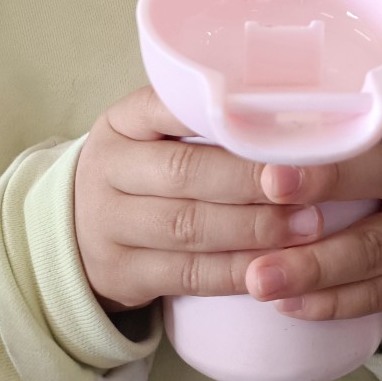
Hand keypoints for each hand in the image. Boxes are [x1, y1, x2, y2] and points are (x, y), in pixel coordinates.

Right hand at [74, 87, 322, 312]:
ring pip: (187, 226)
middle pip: (183, 171)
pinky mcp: (122, 274)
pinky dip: (235, 272)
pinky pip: (186, 275)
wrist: (77, 229)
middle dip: (249, 179)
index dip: (225, 117)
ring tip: (304, 226)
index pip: (169, 105)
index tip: (279, 126)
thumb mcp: (151, 134)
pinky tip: (272, 266)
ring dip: (253, 228)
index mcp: (122, 121)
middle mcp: (109, 167)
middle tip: (304, 184)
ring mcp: (108, 224)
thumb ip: (199, 121)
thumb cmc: (142, 170)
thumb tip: (287, 115)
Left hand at [245, 88, 381, 320]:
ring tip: (260, 278)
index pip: (380, 121)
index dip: (332, 139)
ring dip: (313, 268)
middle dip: (321, 191)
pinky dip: (331, 303)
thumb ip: (345, 106)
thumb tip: (262, 88)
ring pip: (374, 252)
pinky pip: (378, 295)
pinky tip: (288, 304)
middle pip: (380, 181)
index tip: (275, 163)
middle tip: (267, 197)